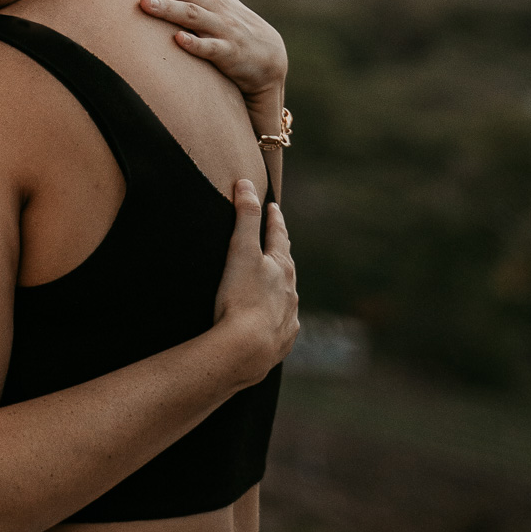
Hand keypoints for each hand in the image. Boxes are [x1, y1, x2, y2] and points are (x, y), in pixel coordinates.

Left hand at [104, 0, 287, 105]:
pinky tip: (178, 41)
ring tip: (142, 3)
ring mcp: (219, 25)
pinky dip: (195, 44)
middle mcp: (208, 1)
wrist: (266, 54)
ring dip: (167, 8)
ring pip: (190, 13)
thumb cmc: (223, 23)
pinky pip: (210, 48)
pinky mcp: (229, 51)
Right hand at [211, 178, 298, 387]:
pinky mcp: (282, 339)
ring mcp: (288, 315)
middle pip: (287, 264)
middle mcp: (290, 290)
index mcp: (280, 267)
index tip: (274, 207)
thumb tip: (246, 183)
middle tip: (279, 239)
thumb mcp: (240, 252)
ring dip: (282, 285)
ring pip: (288, 294)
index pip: (278, 236)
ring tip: (276, 281)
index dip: (274, 220)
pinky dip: (279, 315)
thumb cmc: (241, 298)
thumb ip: (244, 217)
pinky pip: (283, 322)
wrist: (247, 348)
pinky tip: (273, 320)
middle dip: (282, 250)